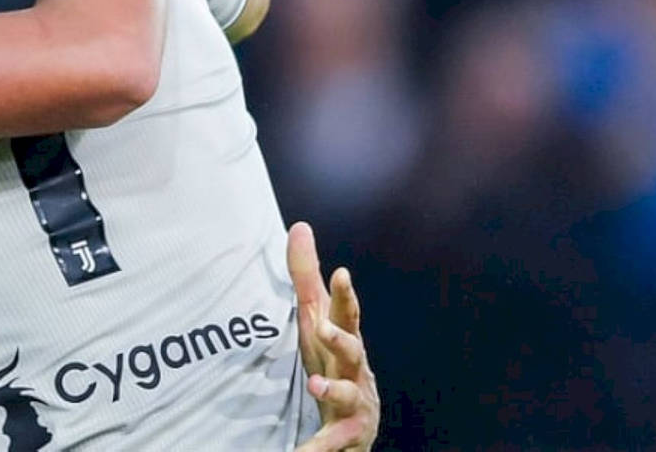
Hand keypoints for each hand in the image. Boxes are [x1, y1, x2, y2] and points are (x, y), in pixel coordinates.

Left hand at [289, 222, 379, 451]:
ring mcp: (354, 402)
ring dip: (332, 390)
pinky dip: (315, 448)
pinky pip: (330, 441)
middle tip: (322, 328)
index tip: (341, 273)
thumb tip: (301, 226)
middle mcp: (354, 369)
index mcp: (344, 340)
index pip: (346, 313)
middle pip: (352, 350)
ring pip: (347, 394)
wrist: (355, 424)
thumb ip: (307, 278)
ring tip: (315, 386)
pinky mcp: (346, 433)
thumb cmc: (332, 361)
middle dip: (340, 338)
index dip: (344, 294)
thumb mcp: (316, 320)